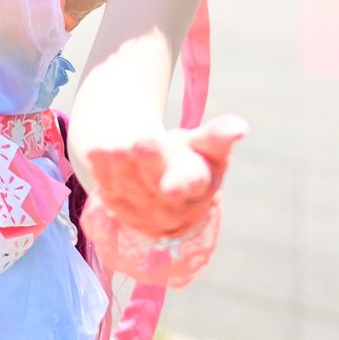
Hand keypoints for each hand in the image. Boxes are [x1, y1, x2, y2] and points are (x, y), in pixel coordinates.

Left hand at [87, 114, 247, 239]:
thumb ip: (218, 137)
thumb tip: (241, 128)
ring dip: (120, 168)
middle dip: (148, 166)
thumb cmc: (187, 155)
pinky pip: (107, 188)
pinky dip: (101, 171)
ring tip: (115, 147)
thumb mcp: (204, 145)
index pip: (191, 186)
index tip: (176, 182)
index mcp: (197, 188)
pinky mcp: (117, 207)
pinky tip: (97, 153)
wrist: (158, 173)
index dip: (183, 184)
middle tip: (141, 142)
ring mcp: (141, 211)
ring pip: (128, 189)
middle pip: (155, 187)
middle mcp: (170, 206)